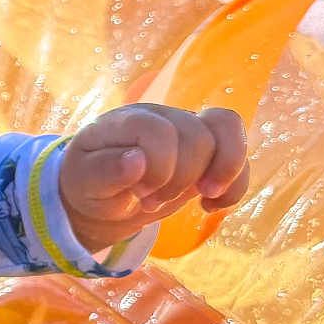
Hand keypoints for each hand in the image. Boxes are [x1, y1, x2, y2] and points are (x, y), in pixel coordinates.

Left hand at [59, 105, 249, 253]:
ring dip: (222, 172)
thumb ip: (104, 171)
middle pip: (196, 135)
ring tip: (203, 198)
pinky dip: (236, 184)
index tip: (140, 193)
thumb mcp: (83, 182)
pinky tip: (211, 207)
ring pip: (228, 129)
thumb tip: (136, 161)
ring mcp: (188, 129)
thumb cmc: (88, 183)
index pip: (159, 131)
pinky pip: (240, 153)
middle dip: (180, 179)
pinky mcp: (207, 151)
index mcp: (127, 120)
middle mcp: (162, 117)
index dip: (159, 167)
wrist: (101, 193)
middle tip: (150, 201)